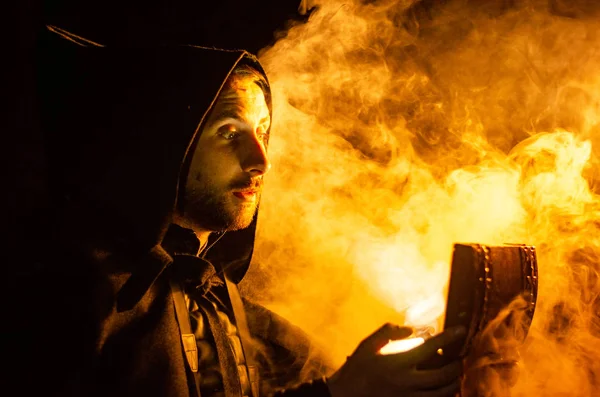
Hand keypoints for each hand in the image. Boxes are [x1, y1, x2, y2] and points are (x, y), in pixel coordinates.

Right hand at [326, 323, 466, 396]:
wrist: (346, 394)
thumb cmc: (357, 367)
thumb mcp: (368, 344)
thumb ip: (389, 332)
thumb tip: (411, 329)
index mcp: (398, 362)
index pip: (431, 347)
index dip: (449, 337)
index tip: (461, 330)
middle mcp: (407, 381)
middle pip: (443, 374)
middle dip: (457, 365)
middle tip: (462, 358)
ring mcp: (408, 396)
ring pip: (441, 393)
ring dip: (453, 383)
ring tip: (456, 376)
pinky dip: (441, 396)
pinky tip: (442, 390)